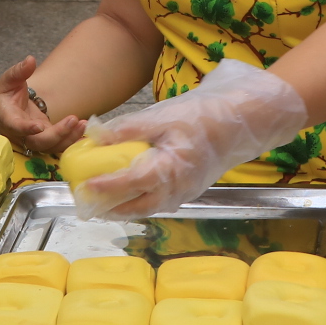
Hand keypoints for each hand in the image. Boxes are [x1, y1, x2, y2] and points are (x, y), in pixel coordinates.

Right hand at [0, 55, 85, 155]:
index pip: (15, 126)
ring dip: (69, 138)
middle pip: (38, 142)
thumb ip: (19, 71)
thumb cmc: (6, 94)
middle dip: (57, 134)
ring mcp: (35, 139)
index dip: (26, 129)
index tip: (38, 126)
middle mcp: (20, 134)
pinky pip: (59, 145)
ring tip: (83, 124)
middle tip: (74, 119)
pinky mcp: (47, 139)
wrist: (7, 110)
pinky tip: (85, 133)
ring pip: (51, 147)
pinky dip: (72, 141)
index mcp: (7, 119)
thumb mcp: (9, 80)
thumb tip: (30, 60)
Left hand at [76, 61, 308, 217]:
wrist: (240, 123)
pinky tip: (125, 194)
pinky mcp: (188, 191)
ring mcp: (185, 193)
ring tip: (98, 202)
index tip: (85, 186)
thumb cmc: (202, 116)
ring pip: (148, 208)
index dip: (107, 186)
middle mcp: (179, 188)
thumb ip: (128, 128)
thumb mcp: (162, 116)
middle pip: (137, 207)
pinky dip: (138, 202)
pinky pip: (158, 202)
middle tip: (85, 202)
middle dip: (109, 208)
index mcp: (172, 168)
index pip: (133, 182)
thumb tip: (94, 135)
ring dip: (123, 208)